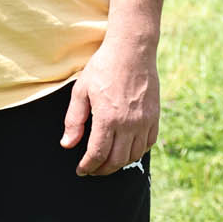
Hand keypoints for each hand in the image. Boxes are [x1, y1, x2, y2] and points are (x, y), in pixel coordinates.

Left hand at [61, 36, 160, 175]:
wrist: (132, 51)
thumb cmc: (103, 67)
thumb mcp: (81, 90)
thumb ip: (74, 120)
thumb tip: (67, 145)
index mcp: (108, 118)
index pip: (98, 154)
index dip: (88, 166)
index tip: (81, 170)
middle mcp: (129, 124)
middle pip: (117, 160)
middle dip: (102, 170)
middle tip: (92, 170)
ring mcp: (145, 121)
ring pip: (134, 155)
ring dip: (119, 164)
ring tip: (107, 162)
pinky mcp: (155, 117)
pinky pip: (148, 144)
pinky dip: (137, 152)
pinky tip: (126, 150)